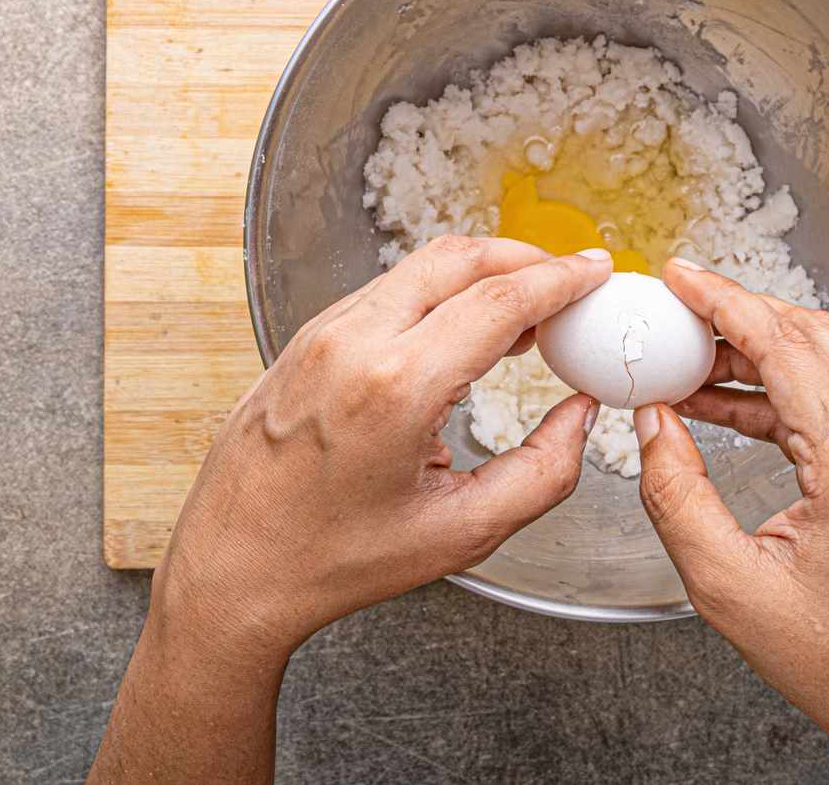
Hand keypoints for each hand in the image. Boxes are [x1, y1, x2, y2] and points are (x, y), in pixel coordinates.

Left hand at [91, 237, 611, 783]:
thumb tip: (580, 415)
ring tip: (524, 317)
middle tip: (569, 283)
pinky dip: (437, 293)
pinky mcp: (305, 339)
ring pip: (419, 268)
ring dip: (481, 275)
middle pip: (460, 259)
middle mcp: (352, 343)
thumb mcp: (461, 532)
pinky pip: (385, 290)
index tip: (595, 271)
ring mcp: (320, 334)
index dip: (560, 278)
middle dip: (526, 260)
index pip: (498, 300)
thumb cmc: (335, 560)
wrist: (232, 570)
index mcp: (395, 387)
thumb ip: (542, 472)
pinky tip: (461, 333)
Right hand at [634, 260, 828, 784]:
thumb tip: (654, 423)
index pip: (785, 347)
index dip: (724, 301)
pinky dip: (784, 387)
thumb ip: (676, 494)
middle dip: (739, 313)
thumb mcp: (727, 585)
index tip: (683, 276)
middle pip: (812, 336)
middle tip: (679, 309)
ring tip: (691, 361)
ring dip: (760, 349)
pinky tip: (729, 401)